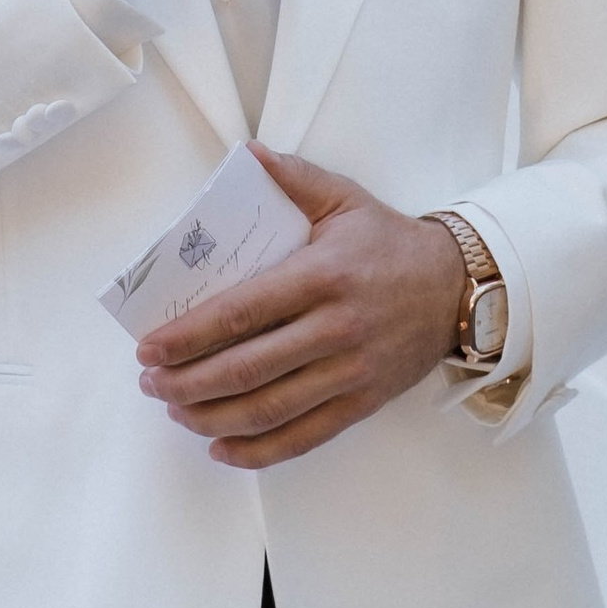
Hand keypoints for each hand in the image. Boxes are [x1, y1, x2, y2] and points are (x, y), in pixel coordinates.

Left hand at [135, 148, 468, 467]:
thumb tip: (246, 156)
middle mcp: (336, 328)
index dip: (188, 336)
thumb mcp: (344, 199)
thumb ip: (292, 177)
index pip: (242, 313)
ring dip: (211, 417)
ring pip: (269, 410)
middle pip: (246, 369)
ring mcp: (350, 372)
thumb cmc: (390, 244)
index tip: (149, 347)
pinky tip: (221, 447)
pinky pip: (303, 438)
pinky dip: (257, 451)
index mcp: (322, 276)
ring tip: (176, 410)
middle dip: (187, 382)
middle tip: (150, 382)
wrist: (457, 288)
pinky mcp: (362, 402)